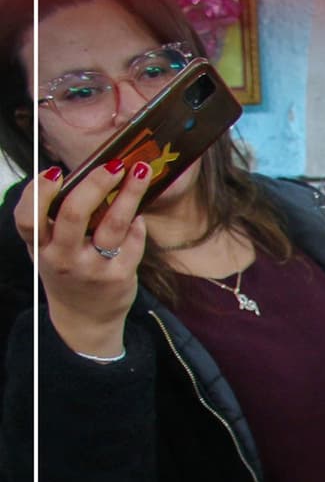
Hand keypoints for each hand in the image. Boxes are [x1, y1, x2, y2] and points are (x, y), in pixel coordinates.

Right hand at [15, 160, 154, 357]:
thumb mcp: (45, 249)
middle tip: (113, 164)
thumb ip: (51, 219)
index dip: (38, 193)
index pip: (28, 218)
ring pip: (112, 225)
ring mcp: (92, 268)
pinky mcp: (120, 276)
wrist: (85, 318)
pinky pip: (133, 241)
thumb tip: (81, 175)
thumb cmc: (65, 271)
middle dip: (96, 184)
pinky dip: (138, 222)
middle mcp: (62, 258)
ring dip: (129, 195)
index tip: (54, 172)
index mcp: (39, 246)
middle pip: (74, 214)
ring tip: (140, 171)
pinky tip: (138, 212)